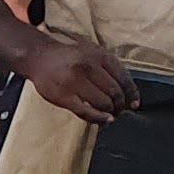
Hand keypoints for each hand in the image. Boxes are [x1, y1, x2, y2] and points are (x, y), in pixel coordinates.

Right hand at [22, 30, 139, 127]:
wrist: (39, 57)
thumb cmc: (69, 58)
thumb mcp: (92, 54)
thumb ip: (108, 69)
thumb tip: (126, 93)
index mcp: (99, 55)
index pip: (123, 78)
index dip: (131, 93)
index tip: (134, 104)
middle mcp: (89, 67)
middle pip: (114, 92)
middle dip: (120, 105)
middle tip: (120, 111)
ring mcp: (75, 82)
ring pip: (103, 103)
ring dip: (110, 112)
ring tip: (111, 115)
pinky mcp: (64, 96)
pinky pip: (86, 111)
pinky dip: (99, 118)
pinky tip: (105, 120)